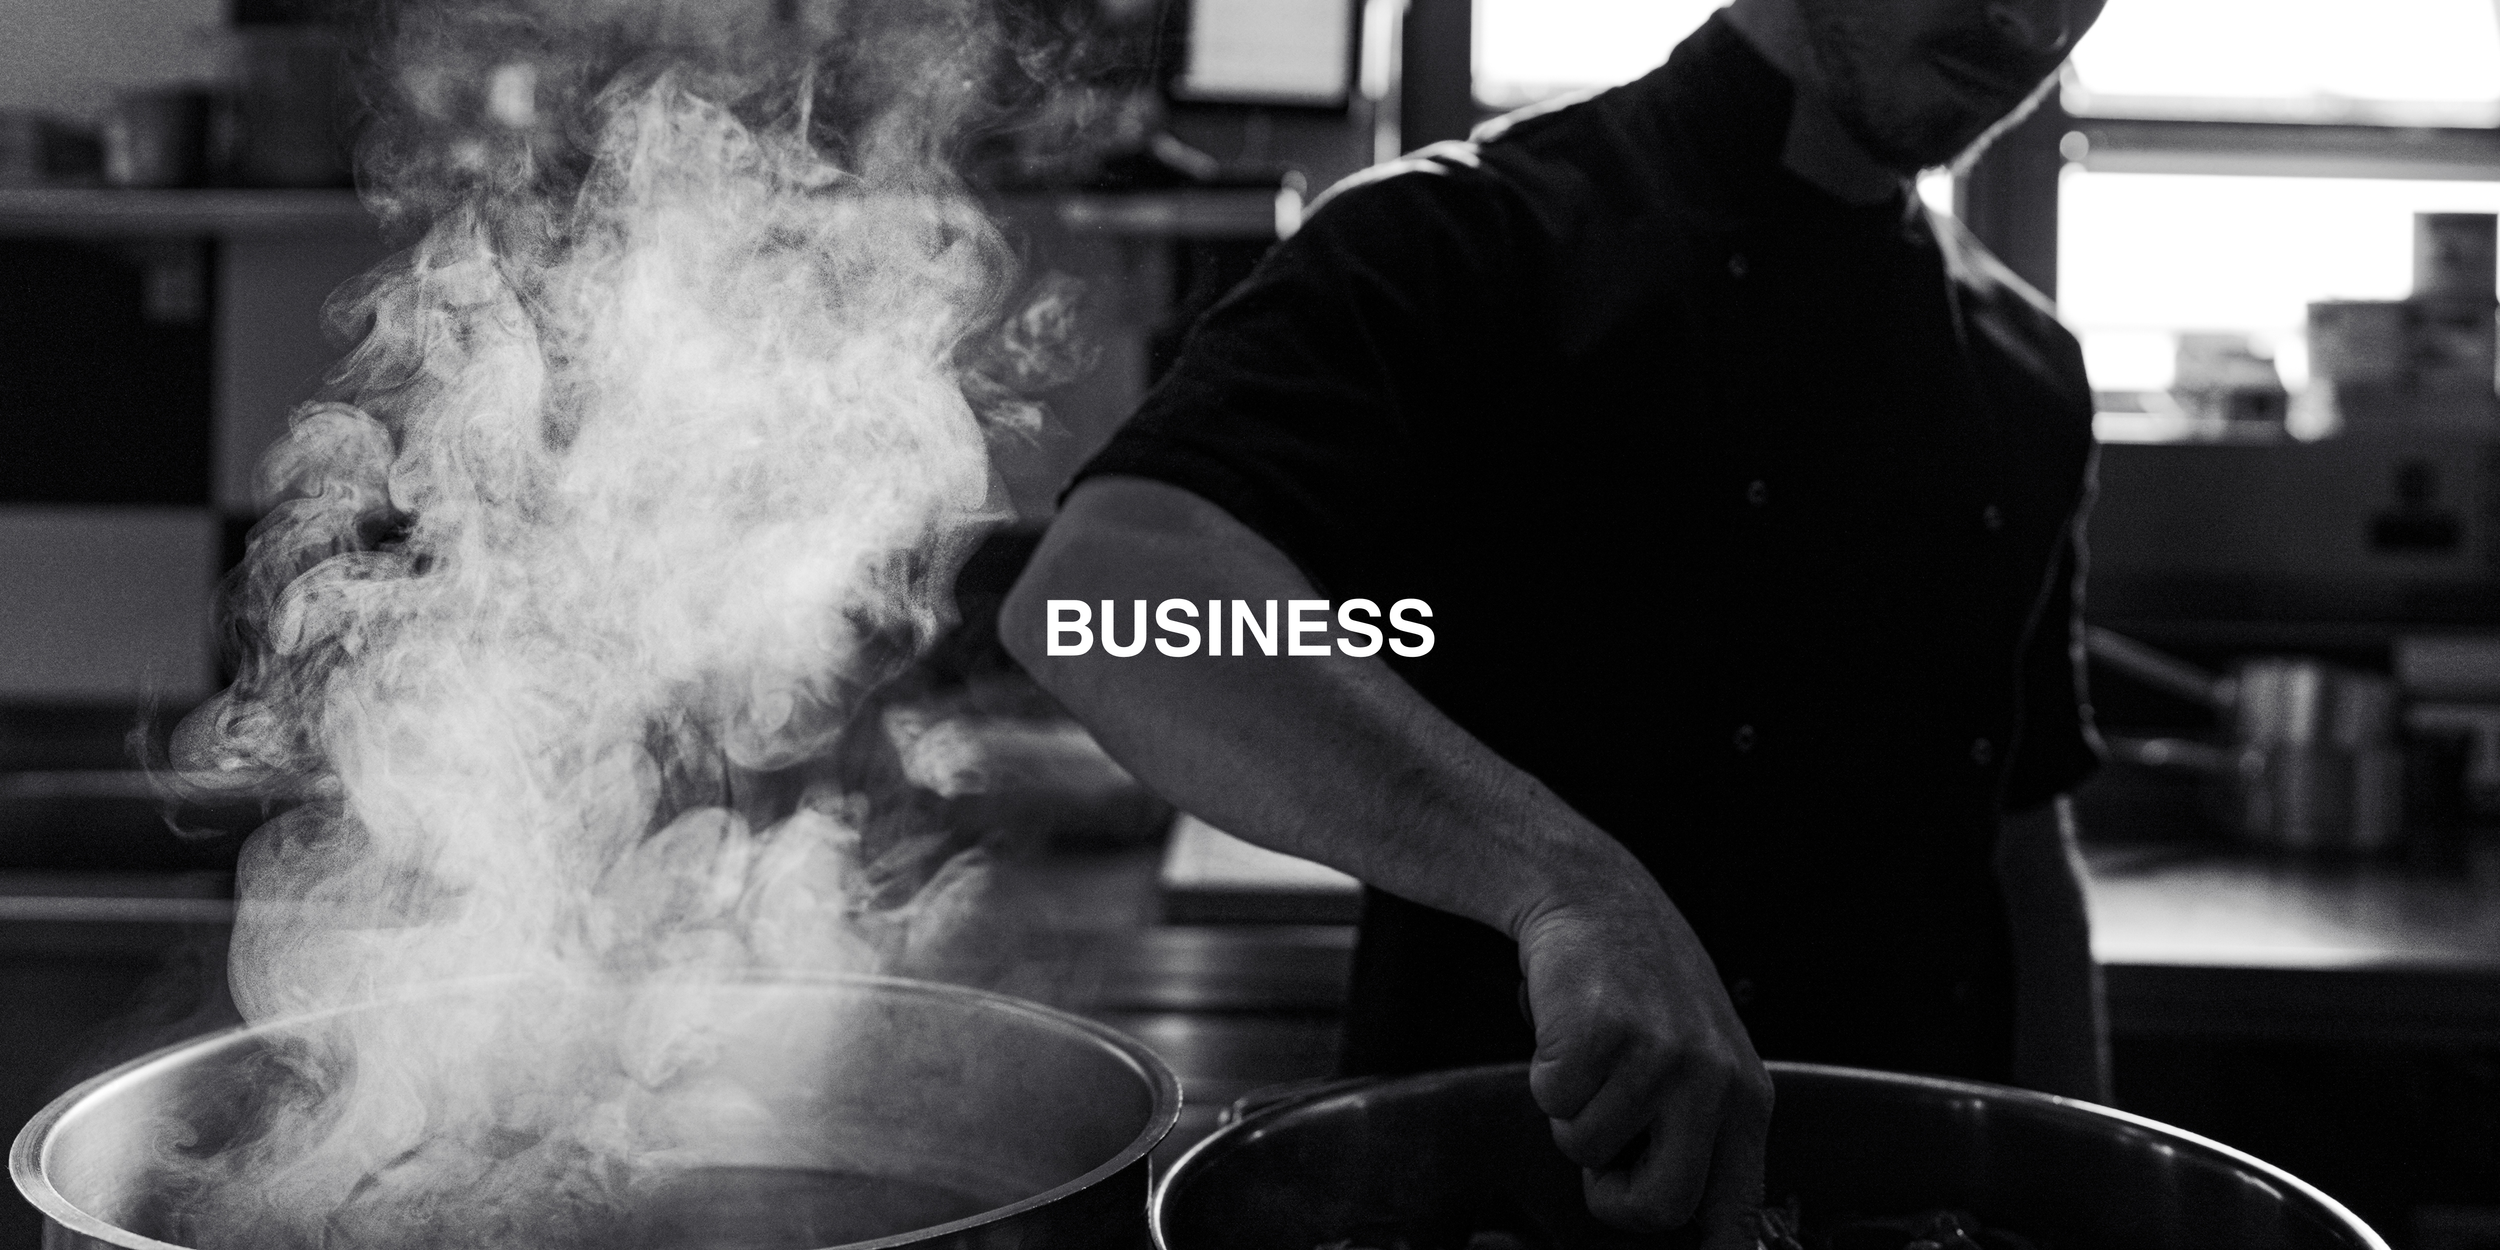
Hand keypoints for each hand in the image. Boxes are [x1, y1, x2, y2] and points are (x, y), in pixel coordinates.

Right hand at [1515, 862, 1771, 1248]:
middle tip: (1602, 1153)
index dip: (1715, 1249)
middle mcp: (1713, 1080)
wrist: (1596, 898)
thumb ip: (1699, 1130)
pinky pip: (1552, 1101)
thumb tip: (1688, 1217)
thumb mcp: (1700, 1056)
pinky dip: (1543, 1073)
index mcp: (1745, 1097)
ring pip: (1588, 1148)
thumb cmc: (1641, 981)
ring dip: (1571, 1111)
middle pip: (1661, 1204)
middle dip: (1613, 1195)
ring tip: (1590, 1056)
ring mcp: (1659, 1057)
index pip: (1739, 1209)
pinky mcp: (1603, 1033)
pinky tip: (1568, 1031)